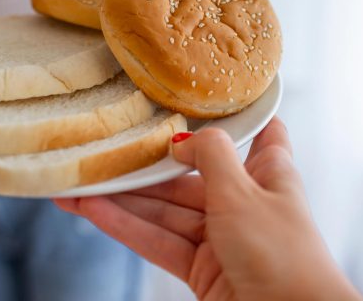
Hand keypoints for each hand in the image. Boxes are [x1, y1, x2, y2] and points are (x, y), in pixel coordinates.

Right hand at [55, 118, 361, 300]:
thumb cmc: (282, 253)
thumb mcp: (242, 192)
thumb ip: (210, 155)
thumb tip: (181, 138)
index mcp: (269, 170)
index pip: (260, 129)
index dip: (238, 111)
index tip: (205, 94)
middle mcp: (245, 198)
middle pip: (190, 173)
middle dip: (147, 166)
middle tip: (104, 152)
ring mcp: (222, 234)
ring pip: (168, 209)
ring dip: (125, 199)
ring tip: (80, 185)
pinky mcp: (203, 268)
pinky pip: (161, 241)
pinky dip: (129, 227)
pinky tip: (94, 211)